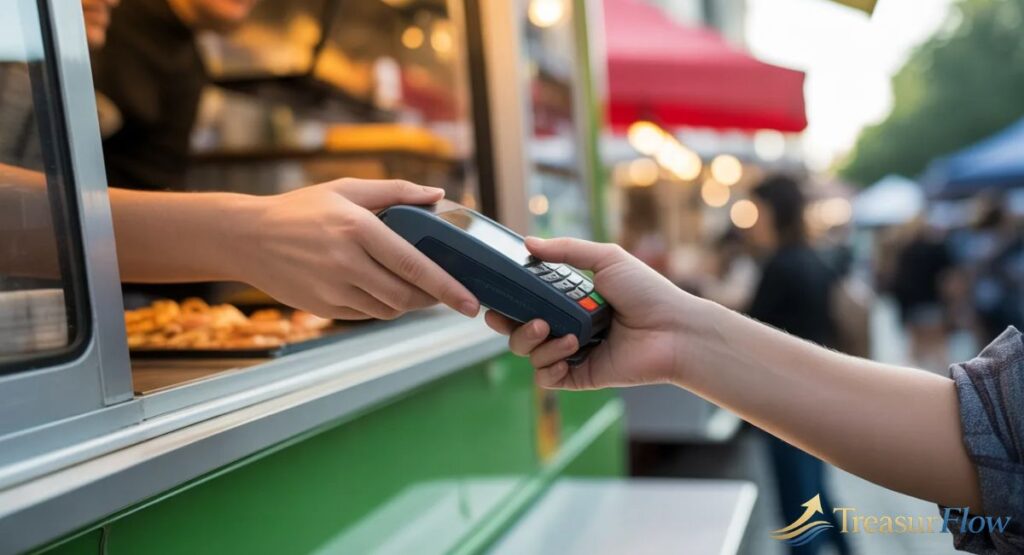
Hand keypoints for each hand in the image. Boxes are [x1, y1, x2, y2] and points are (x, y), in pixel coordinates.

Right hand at [233, 178, 479, 320]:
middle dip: (433, 300)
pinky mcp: (323, 307)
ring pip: (389, 309)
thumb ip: (396, 191)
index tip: (470, 302)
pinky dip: (383, 306)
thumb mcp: (347, 190)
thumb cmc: (301, 209)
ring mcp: (332, 289)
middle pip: (406, 295)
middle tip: (449, 295)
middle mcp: (346, 261)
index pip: (412, 264)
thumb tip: (438, 194)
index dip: (446, 286)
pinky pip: (367, 314)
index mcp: (357, 228)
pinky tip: (384, 290)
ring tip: (417, 289)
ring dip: (409, 303)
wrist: (247, 238)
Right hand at [485, 237, 710, 388]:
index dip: (507, 302)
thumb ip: (565, 250)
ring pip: (530, 354)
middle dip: (510, 326)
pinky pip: (547, 378)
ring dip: (535, 343)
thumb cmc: (647, 291)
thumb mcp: (606, 259)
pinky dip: (547, 366)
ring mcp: (573, 353)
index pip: (526, 303)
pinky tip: (566, 353)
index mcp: (570, 300)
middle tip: (515, 319)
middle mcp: (567, 326)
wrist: (674, 329)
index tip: (494, 298)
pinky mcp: (582, 376)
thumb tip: (528, 243)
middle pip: (518, 331)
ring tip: (561, 334)